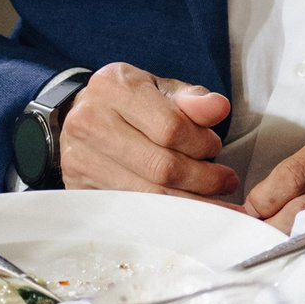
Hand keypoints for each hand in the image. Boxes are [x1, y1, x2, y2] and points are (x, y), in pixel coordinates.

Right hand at [59, 62, 240, 200]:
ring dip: (188, 202)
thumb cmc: (132, 104)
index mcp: (113, 87)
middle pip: (160, 166)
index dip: (202, 144)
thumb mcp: (163, 91)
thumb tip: (218, 108)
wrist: (86, 118)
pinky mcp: (79, 188)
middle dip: (202, 179)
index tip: (216, 149)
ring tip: (211, 199)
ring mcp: (79, 158)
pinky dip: (164, 217)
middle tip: (224, 181)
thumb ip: (194, 99)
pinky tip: (184, 214)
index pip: (170, 128)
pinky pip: (131, 211)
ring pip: (148, 195)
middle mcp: (88, 121)